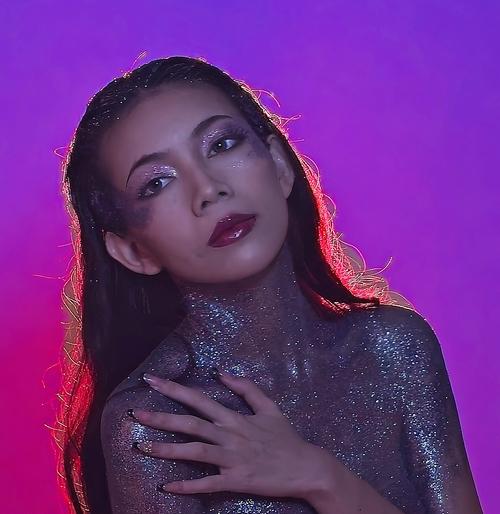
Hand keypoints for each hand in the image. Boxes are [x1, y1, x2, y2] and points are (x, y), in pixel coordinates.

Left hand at [129, 369, 336, 499]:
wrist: (305, 467)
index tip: (152, 379)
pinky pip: (207, 484)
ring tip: (141, 447)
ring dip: (166, 450)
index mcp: (234, 417)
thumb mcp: (269, 406)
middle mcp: (229, 435)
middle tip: (136, 413)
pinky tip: (167, 486)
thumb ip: (246, 388)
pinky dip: (187, 485)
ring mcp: (231, 458)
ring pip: (194, 452)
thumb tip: (222, 372)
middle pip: (190, 424)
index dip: (174, 388)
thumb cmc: (285, 437)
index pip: (199, 398)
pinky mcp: (236, 480)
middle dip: (161, 417)